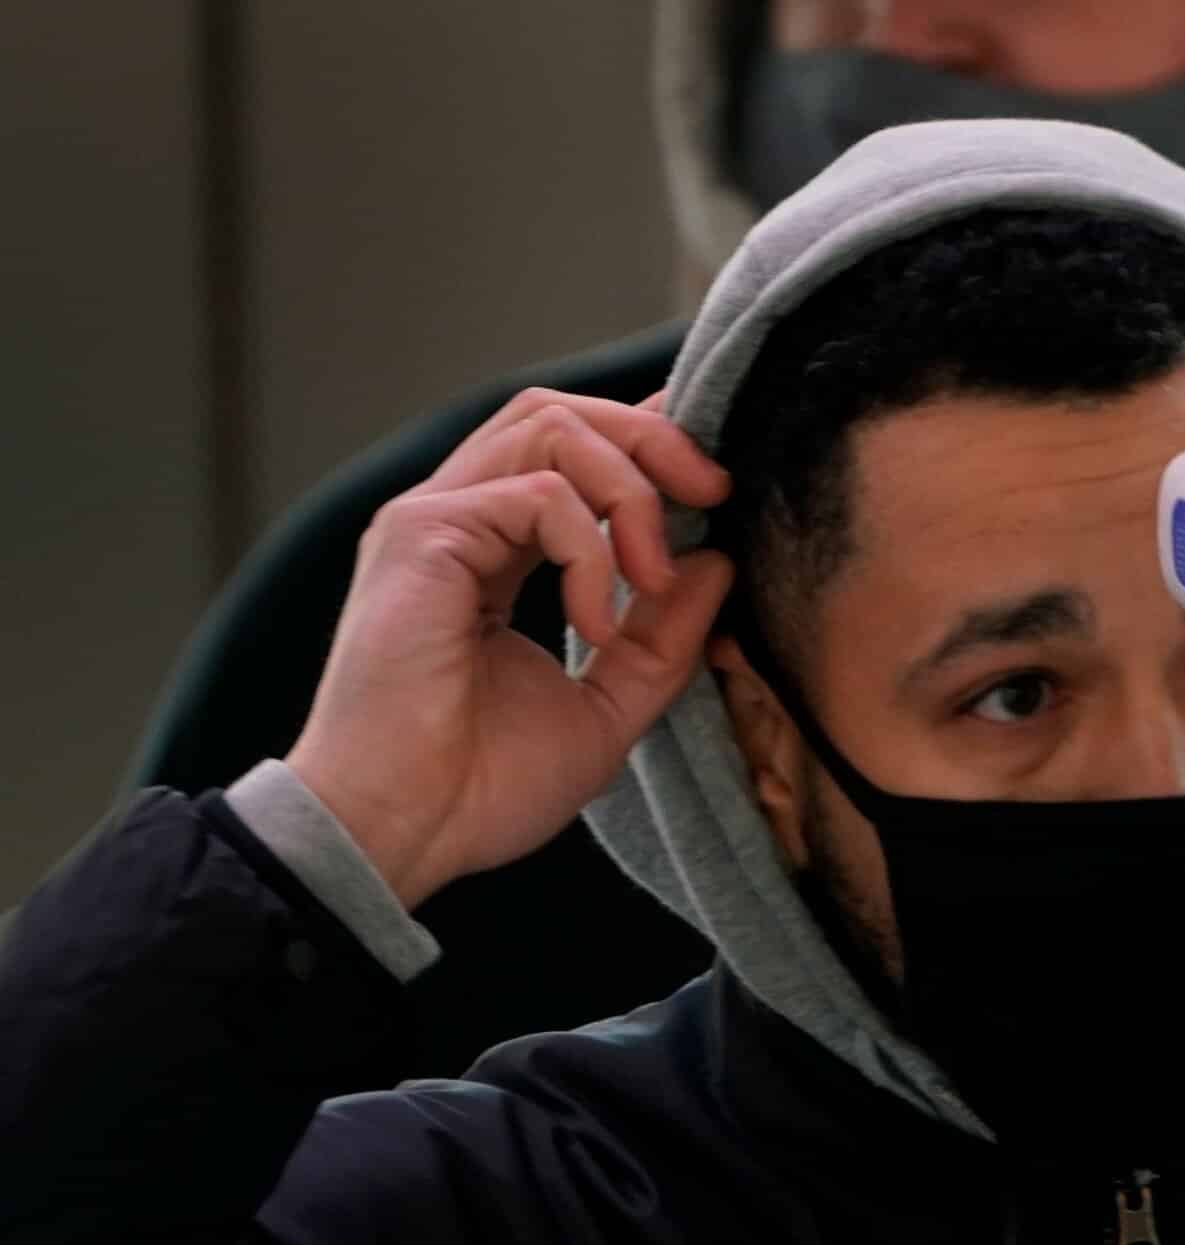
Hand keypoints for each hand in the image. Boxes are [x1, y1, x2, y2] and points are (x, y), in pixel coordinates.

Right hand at [285, 388, 734, 909]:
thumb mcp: (610, 707)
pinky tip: (595, 625)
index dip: (647, 444)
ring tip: (656, 577)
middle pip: (561, 413)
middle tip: (715, 494)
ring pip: (551, 427)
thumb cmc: (482, 787)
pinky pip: (539, 493)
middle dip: (652, 437)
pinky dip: (592, 551)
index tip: (715, 479)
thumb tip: (719, 561)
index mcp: (493, 552)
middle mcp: (457, 520)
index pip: (571, 454)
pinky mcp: (421, 534)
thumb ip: (664, 635)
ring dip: (631, 490)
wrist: (405, 831)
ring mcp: (433, 519)